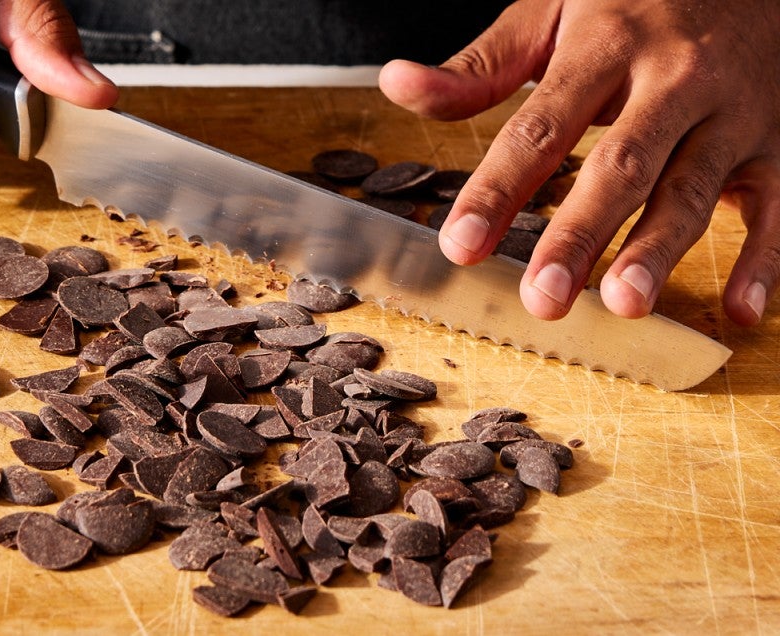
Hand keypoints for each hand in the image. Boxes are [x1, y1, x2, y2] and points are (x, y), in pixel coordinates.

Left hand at [379, 0, 779, 326]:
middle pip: (621, 165)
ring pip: (693, 188)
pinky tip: (740, 312)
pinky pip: (775, 205)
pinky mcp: (773, 141)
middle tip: (542, 297)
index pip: (540, 128)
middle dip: (580, 233)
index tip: (460, 244)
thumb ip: (479, 65)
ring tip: (622, 304)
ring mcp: (731, 111)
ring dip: (659, 250)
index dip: (497, 189)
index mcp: (606, 47)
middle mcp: (672, 80)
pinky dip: (765, 260)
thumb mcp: (551, 11)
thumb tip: (398, 83)